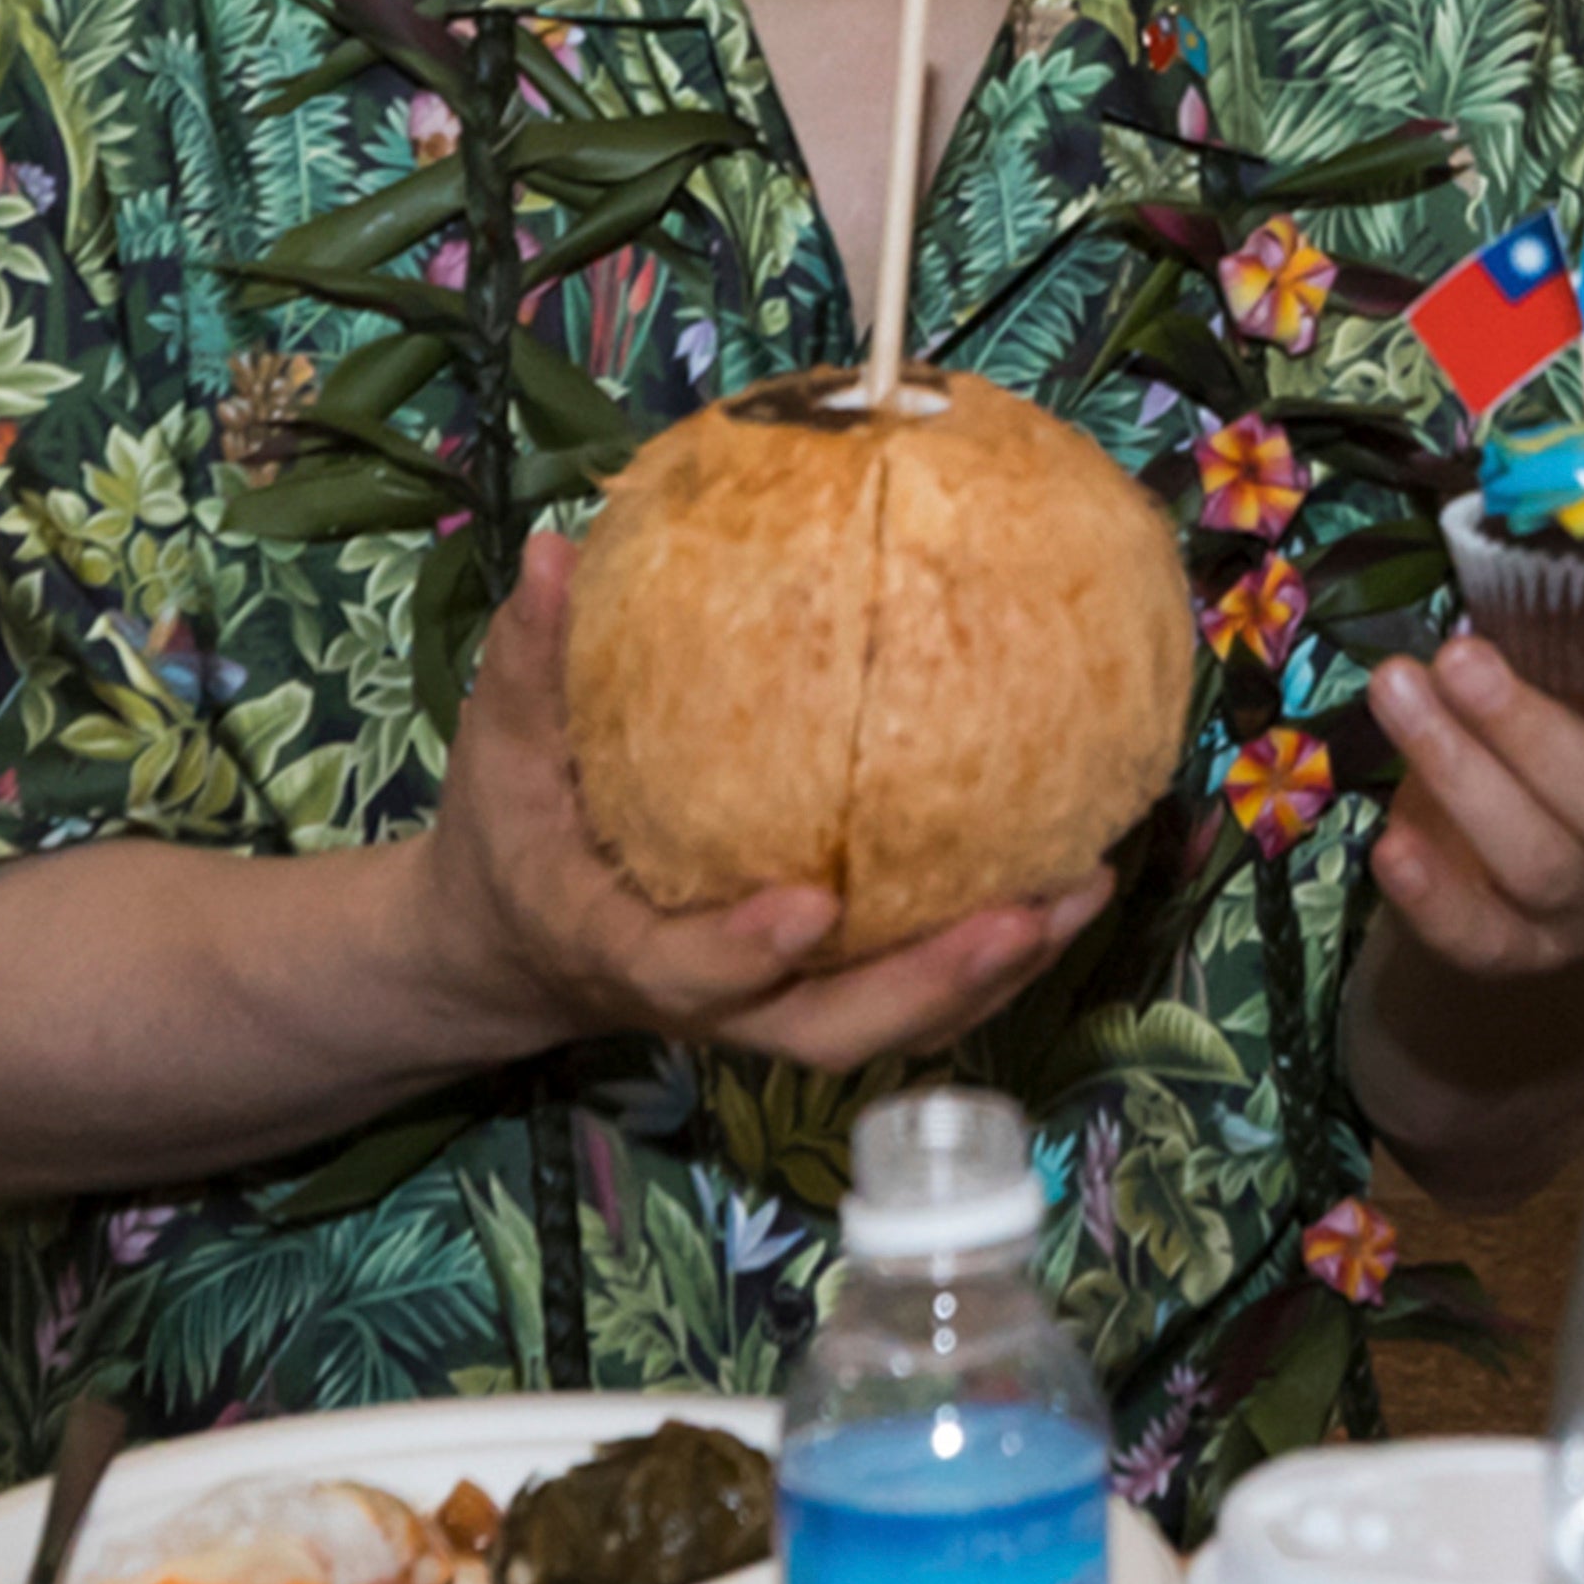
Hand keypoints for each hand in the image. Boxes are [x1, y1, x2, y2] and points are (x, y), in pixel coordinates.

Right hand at [419, 534, 1109, 1069]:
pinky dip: (996, 948)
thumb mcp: (500, 751)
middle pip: (829, 1030)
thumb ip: (531, 662)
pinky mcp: (821, 988)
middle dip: (930, 985)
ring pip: (893, 1021)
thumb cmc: (513, 835)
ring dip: (994, 972)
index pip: (683, 974)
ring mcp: (774, 1004)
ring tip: (1084, 886)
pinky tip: (1071, 874)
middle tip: (1023, 915)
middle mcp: (712, 999)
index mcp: (621, 950)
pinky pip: (917, 985)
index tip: (813, 906)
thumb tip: (557, 552)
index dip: (745, 954)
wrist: (517, 944)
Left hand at [1360, 636, 1583, 981]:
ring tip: (1397, 693)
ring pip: (1542, 864)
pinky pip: (1483, 940)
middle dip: (1533, 732)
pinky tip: (1391, 842)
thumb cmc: (1556, 724)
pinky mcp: (1519, 954)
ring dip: (1461, 776)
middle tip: (1460, 656)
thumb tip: (1514, 550)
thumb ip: (1580, 629)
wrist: (1499, 848)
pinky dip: (1435, 895)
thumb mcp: (1583, 674)